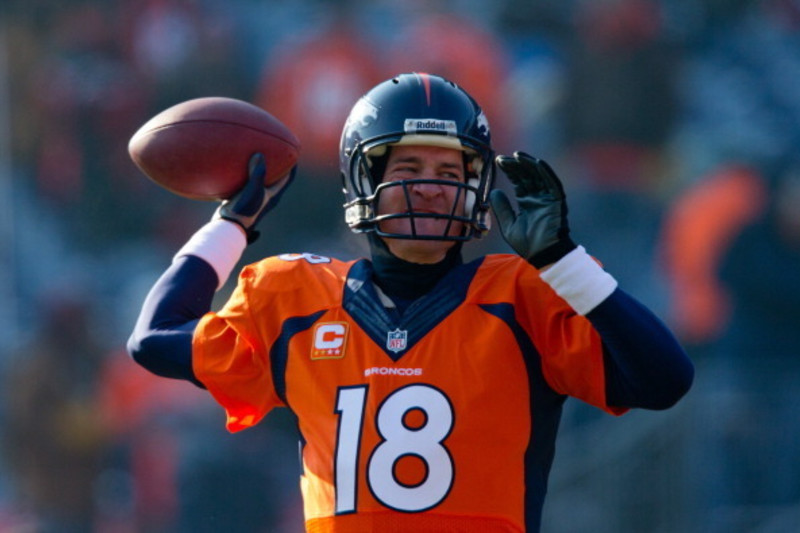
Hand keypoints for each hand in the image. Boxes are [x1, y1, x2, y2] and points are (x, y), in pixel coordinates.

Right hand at [215, 153, 294, 242]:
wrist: (230, 226)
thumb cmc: (245, 209)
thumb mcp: (253, 190)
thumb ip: (257, 174)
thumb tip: (259, 155)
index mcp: (274, 195)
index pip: (288, 178)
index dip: (292, 165)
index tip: (293, 151)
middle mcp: (266, 196)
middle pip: (276, 177)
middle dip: (277, 164)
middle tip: (274, 149)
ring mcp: (254, 198)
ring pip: (260, 180)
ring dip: (260, 168)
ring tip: (256, 153)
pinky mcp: (242, 198)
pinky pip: (246, 182)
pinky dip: (245, 173)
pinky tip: (237, 165)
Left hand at [490, 151, 575, 267]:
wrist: (543, 254)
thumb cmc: (527, 244)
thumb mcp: (508, 225)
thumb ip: (502, 208)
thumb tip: (494, 191)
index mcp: (527, 202)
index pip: (518, 181)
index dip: (509, 171)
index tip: (498, 162)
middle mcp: (538, 197)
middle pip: (527, 175)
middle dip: (515, 165)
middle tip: (502, 158)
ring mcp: (548, 198)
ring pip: (538, 176)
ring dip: (528, 164)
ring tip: (516, 156)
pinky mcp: (557, 201)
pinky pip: (552, 183)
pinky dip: (544, 172)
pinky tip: (535, 162)